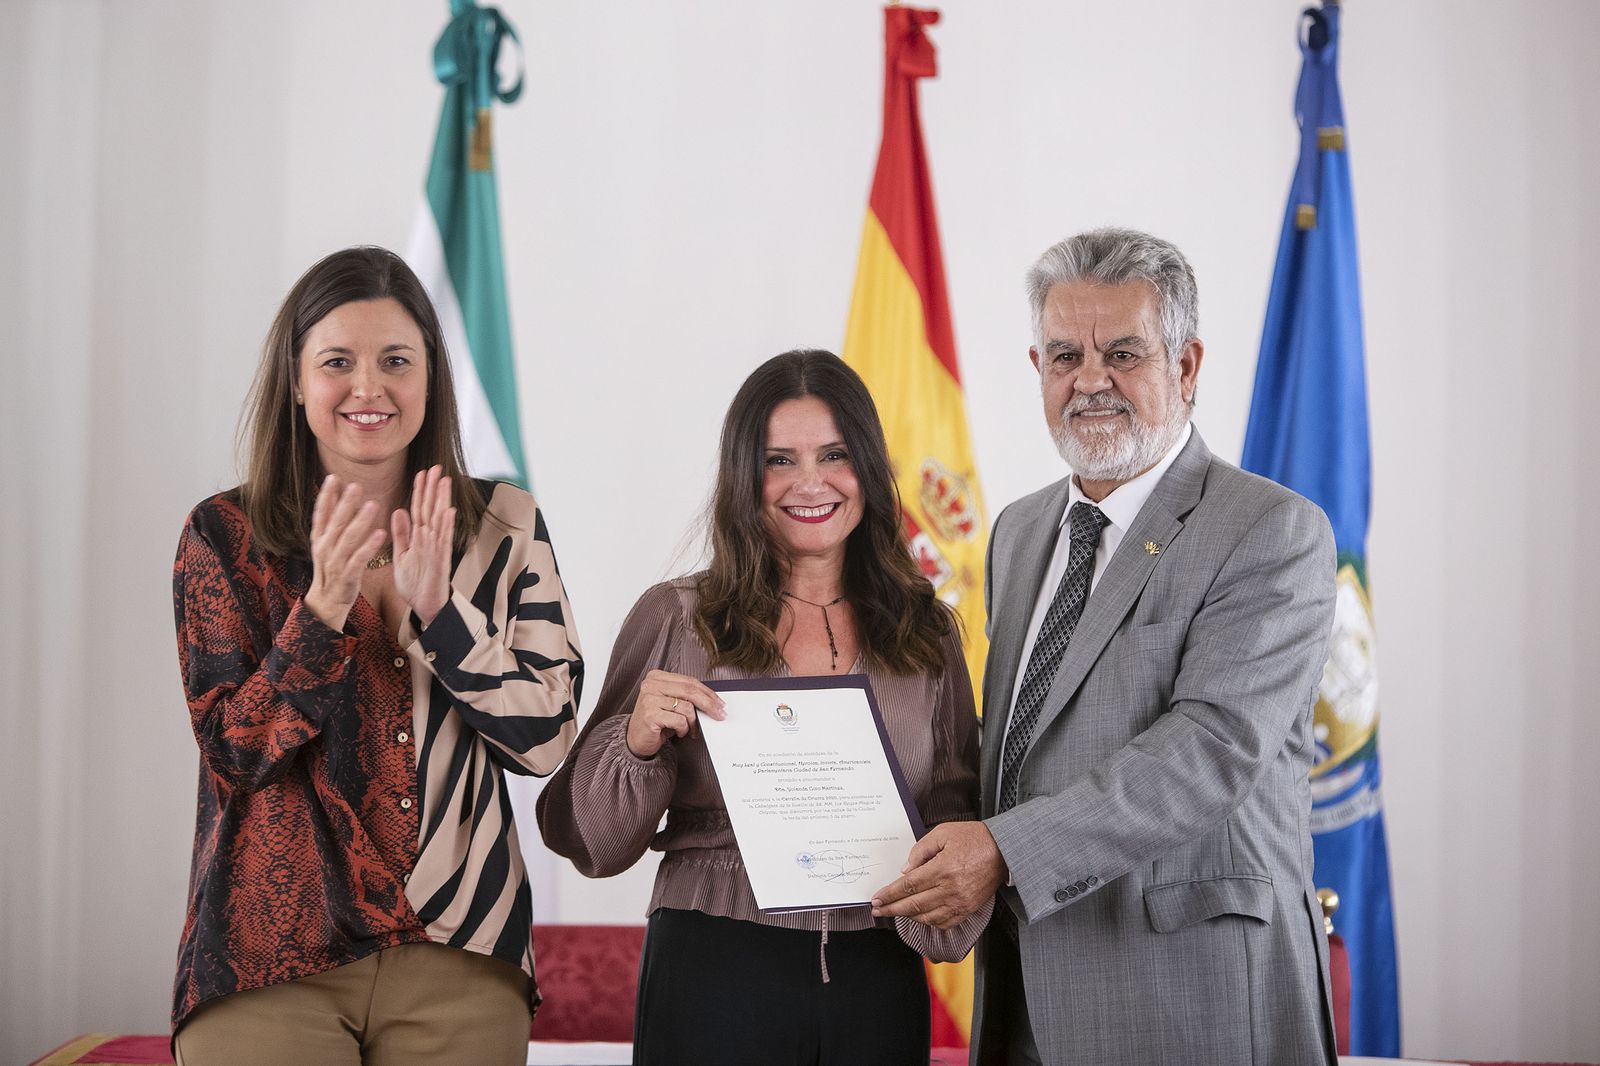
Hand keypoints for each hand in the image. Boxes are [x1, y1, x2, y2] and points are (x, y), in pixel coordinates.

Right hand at [304, 475, 384, 631]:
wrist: (327, 599)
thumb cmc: (331, 564)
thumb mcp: (326, 541)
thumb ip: (330, 518)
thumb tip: (333, 491)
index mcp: (319, 537)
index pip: (320, 513)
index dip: (326, 496)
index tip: (333, 478)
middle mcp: (325, 547)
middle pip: (336, 522)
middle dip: (345, 504)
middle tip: (356, 486)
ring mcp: (335, 562)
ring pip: (348, 539)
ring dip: (360, 521)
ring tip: (373, 505)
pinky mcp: (347, 575)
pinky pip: (359, 559)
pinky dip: (369, 547)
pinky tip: (380, 534)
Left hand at [393, 465, 456, 626]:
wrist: (425, 607)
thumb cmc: (416, 583)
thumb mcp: (402, 555)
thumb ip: (401, 534)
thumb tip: (398, 510)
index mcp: (419, 537)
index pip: (419, 508)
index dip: (420, 490)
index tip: (422, 472)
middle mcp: (430, 539)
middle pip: (431, 509)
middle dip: (433, 488)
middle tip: (436, 467)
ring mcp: (436, 549)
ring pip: (439, 520)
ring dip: (442, 500)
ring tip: (444, 481)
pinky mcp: (440, 562)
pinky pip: (443, 541)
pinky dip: (446, 526)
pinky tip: (449, 511)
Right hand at [625, 670, 725, 758]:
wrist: (635, 740)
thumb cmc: (655, 721)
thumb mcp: (671, 704)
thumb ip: (686, 697)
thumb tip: (713, 701)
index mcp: (657, 677)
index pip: (689, 681)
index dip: (708, 692)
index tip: (720, 703)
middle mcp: (651, 685)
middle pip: (690, 690)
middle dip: (709, 704)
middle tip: (719, 714)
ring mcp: (649, 699)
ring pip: (686, 707)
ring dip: (694, 722)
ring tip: (690, 730)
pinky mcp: (650, 715)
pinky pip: (679, 721)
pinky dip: (684, 729)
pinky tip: (679, 733)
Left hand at [871, 821, 1006, 929]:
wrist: (1004, 850)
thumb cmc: (974, 838)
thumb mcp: (942, 833)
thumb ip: (920, 850)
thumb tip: (905, 870)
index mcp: (942, 869)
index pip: (908, 886)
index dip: (890, 894)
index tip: (877, 898)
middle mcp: (950, 889)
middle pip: (913, 905)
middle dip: (892, 908)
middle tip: (878, 910)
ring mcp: (960, 902)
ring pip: (927, 917)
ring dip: (908, 917)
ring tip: (895, 912)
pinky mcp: (968, 909)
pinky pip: (944, 923)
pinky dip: (929, 923)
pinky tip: (919, 917)